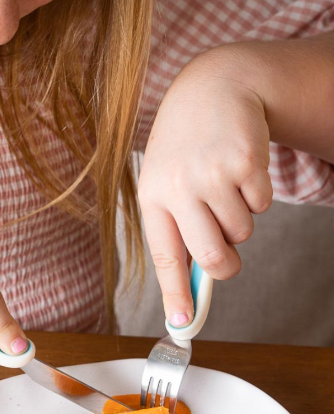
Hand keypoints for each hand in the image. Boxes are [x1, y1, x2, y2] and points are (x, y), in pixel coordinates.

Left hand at [138, 50, 272, 326]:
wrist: (212, 89)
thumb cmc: (186, 147)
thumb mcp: (168, 183)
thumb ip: (179, 231)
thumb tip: (195, 288)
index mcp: (152, 196)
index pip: (165, 257)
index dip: (175, 294)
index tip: (182, 323)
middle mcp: (178, 187)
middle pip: (213, 257)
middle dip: (226, 266)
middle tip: (228, 258)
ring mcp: (212, 174)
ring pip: (242, 233)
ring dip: (240, 219)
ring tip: (224, 186)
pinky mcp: (245, 163)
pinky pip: (261, 206)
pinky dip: (256, 195)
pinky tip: (239, 168)